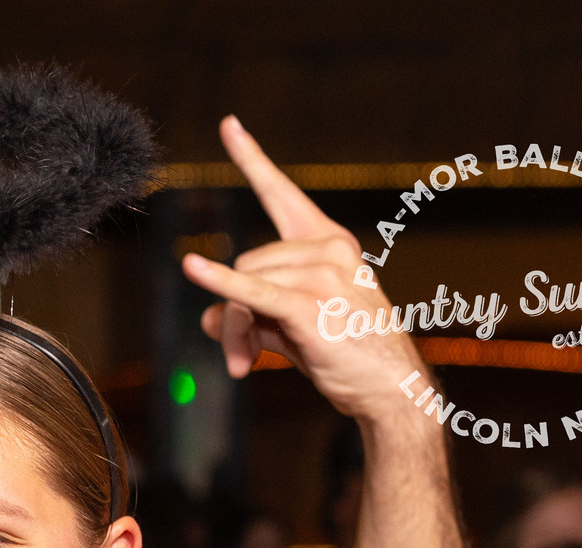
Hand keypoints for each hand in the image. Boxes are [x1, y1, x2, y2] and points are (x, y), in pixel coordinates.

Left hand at [180, 116, 421, 424]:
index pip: (281, 193)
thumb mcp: (290, 325)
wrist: (389, 388)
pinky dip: (218, 284)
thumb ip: (248, 313)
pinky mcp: (308, 305)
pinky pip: (249, 292)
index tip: (229, 125)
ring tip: (248, 362)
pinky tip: (192, 268)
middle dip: (232, 311)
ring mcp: (321, 273)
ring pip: (240, 288)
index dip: (252, 158)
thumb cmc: (345, 354)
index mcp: (327, 242)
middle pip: (243, 263)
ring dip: (235, 331)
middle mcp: (327, 248)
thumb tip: (204, 318)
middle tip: (242, 354)